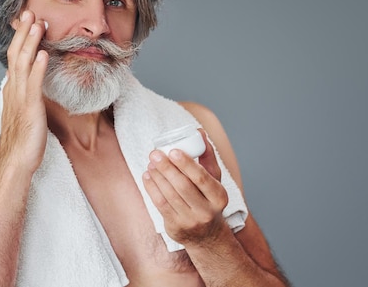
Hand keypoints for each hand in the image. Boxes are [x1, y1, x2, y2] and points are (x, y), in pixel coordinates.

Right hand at [0, 10, 48, 173]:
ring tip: (37, 24)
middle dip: (23, 33)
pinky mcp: (29, 109)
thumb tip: (34, 84)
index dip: (20, 39)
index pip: (14, 58)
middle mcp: (13, 90)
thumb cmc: (22, 141)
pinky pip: (33, 85)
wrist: (15, 163)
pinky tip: (44, 54)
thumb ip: (28, 95)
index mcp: (13, 90)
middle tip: (30, 12)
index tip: (27, 21)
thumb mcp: (25, 112)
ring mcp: (20, 99)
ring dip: (30, 43)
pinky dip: (37, 68)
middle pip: (16, 55)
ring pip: (23, 64)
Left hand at [142, 129, 228, 245]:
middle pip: (183, 186)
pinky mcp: (175, 227)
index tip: (173, 150)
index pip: (202, 178)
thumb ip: (207, 155)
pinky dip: (152, 188)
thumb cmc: (208, 199)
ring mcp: (190, 221)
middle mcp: (206, 211)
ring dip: (157, 176)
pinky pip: (160, 204)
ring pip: (169, 195)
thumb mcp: (214, 179)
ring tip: (151, 162)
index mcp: (219, 196)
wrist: (206, 236)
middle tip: (155, 153)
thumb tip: (199, 131)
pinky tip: (147, 175)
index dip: (186, 164)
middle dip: (167, 168)